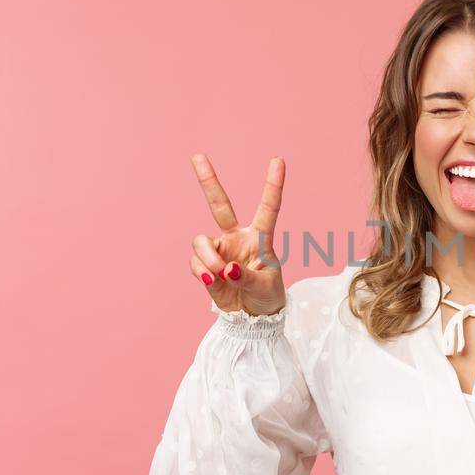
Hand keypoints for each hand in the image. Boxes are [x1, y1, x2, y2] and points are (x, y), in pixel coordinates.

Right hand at [187, 154, 287, 315]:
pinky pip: (196, 263)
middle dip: (208, 180)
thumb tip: (226, 268)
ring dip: (208, 259)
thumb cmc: (267, 297)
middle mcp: (237, 238)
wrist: (252, 318)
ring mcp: (219, 250)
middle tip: (197, 156)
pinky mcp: (205, 265)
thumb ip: (246, 277)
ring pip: (201, 242)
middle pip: (219, 204)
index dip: (273, 185)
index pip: (268, 207)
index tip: (279, 160)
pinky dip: (202, 272)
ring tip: (221, 276)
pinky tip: (213, 281)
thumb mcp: (265, 287)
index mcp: (260, 238)